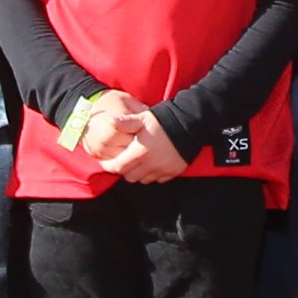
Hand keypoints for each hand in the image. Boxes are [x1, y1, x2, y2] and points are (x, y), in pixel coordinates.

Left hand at [64, 89, 184, 180]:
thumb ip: (126, 122)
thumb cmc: (163, 120)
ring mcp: (162, 170)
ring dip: (139, 173)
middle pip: (130, 177)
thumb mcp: (143, 118)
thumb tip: (110, 122)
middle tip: (126, 159)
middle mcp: (150, 165)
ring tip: (140, 161)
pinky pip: (158, 179)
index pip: (118, 167)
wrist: (190, 123)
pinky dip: (153, 174)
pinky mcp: (173, 172)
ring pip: (143, 180)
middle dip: (125, 170)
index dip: (110, 166)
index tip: (107, 162)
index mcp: (140, 152)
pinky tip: (154, 163)